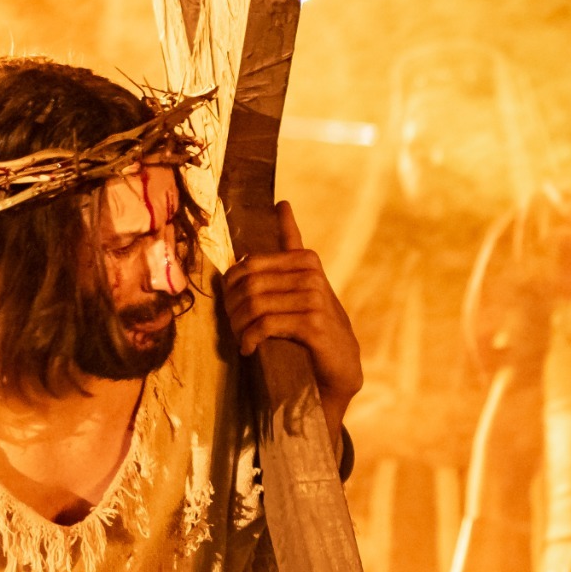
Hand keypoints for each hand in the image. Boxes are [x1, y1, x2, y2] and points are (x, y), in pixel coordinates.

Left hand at [225, 201, 362, 443]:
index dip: (231, 284)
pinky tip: (248, 348)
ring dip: (239, 325)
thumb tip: (281, 203)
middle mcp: (310, 273)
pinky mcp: (313, 324)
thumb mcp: (302, 283)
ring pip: (255, 304)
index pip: (250, 263)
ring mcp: (314, 298)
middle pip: (249, 283)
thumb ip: (291, 246)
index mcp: (305, 259)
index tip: (230, 301)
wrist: (340, 368)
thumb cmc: (314, 325)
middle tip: (232, 325)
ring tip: (241, 338)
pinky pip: (266, 325)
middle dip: (232, 307)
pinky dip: (251, 338)